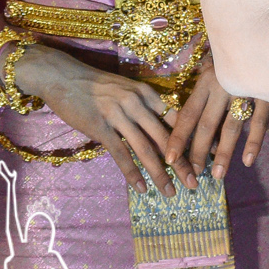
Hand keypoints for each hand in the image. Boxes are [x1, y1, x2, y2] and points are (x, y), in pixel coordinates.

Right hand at [12, 45, 191, 193]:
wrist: (62, 75)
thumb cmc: (95, 84)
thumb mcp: (127, 89)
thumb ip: (145, 106)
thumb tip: (162, 127)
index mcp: (147, 93)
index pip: (177, 119)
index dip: (192, 139)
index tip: (207, 156)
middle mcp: (137, 103)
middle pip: (166, 137)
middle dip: (182, 163)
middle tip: (194, 182)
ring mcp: (119, 115)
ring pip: (146, 149)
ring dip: (160, 173)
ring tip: (170, 192)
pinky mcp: (100, 127)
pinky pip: (121, 154)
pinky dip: (132, 173)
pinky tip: (141, 188)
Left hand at [166, 56, 268, 181]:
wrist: (266, 29)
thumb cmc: (239, 46)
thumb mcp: (216, 59)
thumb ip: (205, 77)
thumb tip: (191, 93)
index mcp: (207, 80)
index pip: (188, 114)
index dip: (177, 137)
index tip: (168, 159)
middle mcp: (223, 86)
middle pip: (206, 125)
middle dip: (198, 152)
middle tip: (192, 174)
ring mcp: (245, 90)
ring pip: (230, 127)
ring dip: (223, 153)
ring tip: (217, 175)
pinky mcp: (266, 93)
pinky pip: (259, 121)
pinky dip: (253, 141)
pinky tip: (247, 160)